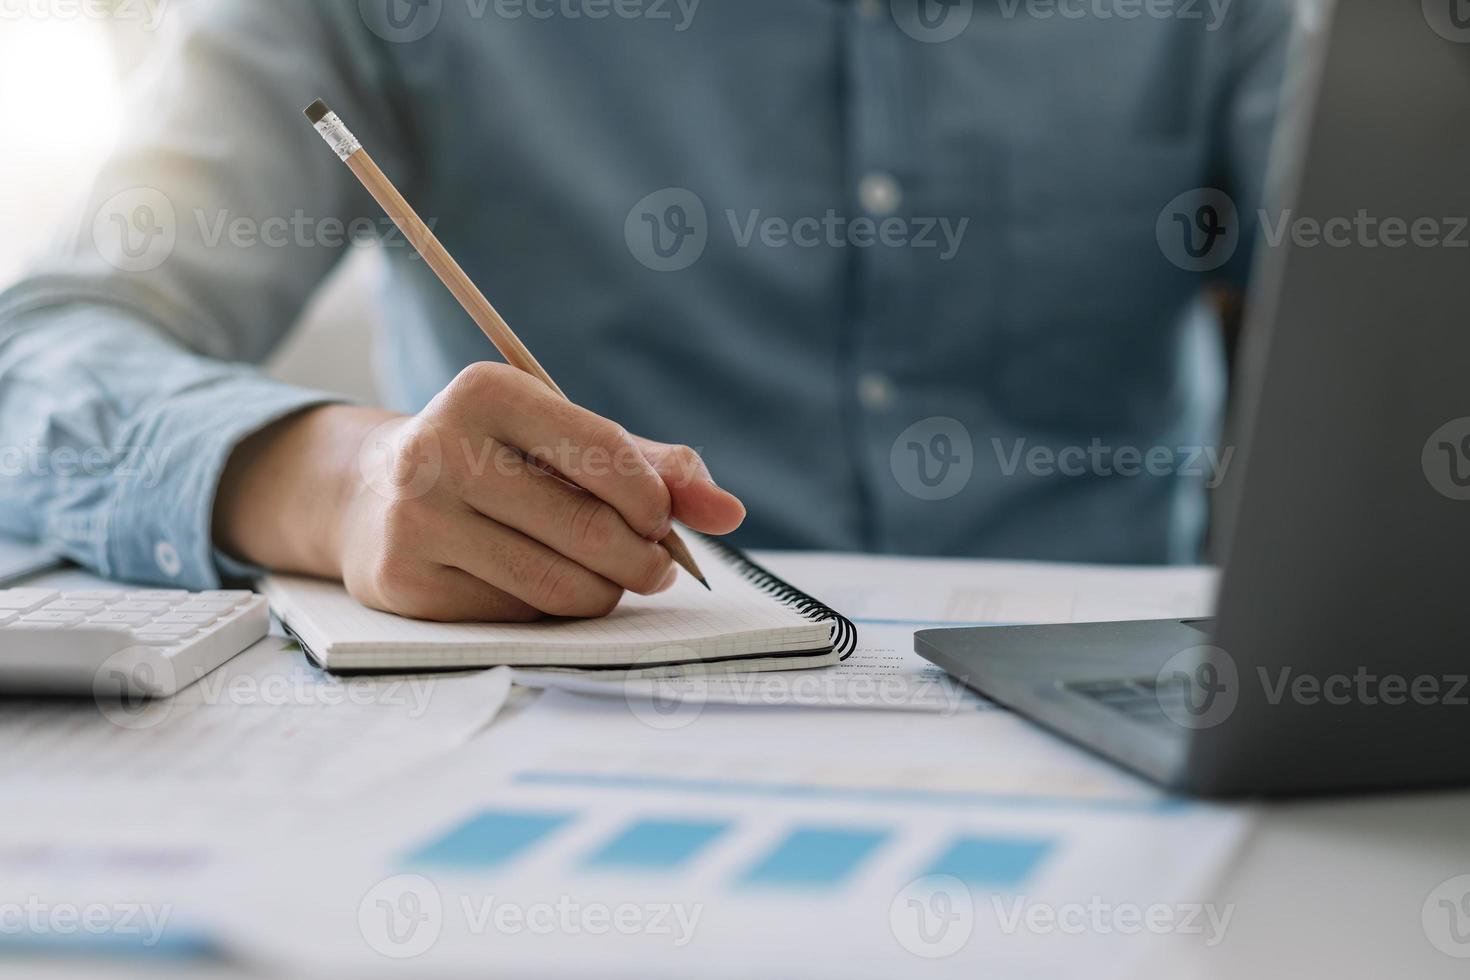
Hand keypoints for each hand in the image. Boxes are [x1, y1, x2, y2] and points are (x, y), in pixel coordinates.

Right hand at [214, 362, 744, 620]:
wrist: (373, 497)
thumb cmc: (499, 464)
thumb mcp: (568, 442)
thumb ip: (655, 468)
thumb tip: (729, 511)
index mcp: (488, 392)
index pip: (604, 452)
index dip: (653, 501)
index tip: (662, 521)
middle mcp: (441, 447)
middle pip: (589, 528)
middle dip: (643, 559)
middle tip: (656, 568)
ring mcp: (417, 518)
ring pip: (558, 583)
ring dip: (605, 593)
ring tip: (609, 580)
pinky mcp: (404, 581)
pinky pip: (517, 615)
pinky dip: (550, 612)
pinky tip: (541, 588)